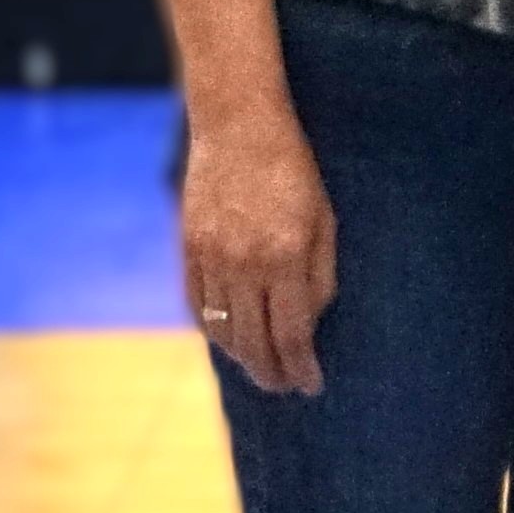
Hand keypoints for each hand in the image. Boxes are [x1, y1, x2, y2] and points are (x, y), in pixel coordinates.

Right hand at [183, 110, 338, 393]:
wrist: (238, 125)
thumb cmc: (294, 170)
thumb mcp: (325, 218)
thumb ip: (320, 276)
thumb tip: (310, 326)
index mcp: (286, 256)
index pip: (293, 334)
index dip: (303, 367)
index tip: (312, 385)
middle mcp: (245, 264)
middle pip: (255, 342)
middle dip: (273, 372)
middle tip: (285, 387)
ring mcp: (211, 258)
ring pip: (224, 330)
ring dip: (243, 357)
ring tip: (261, 368)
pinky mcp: (188, 249)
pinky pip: (198, 307)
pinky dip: (214, 331)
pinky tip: (229, 341)